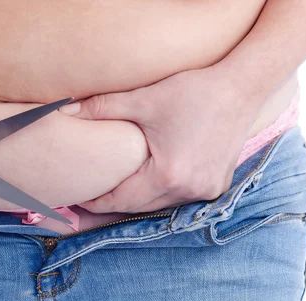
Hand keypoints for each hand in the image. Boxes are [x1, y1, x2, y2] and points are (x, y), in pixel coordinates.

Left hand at [60, 66, 260, 213]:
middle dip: (113, 203)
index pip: (120, 200)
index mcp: (167, 174)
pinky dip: (161, 194)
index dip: (96, 202)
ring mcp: (206, 192)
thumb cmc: (192, 92)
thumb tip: (63, 110)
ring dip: (137, 200)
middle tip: (90, 195)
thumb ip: (100, 108)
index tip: (77, 198)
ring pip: (159, 205)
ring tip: (115, 189)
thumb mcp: (143, 100)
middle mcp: (188, 190)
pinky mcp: (216, 187)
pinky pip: (179, 198)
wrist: (242, 88)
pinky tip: (148, 183)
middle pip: (139, 207)